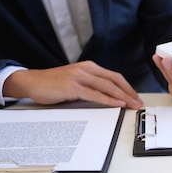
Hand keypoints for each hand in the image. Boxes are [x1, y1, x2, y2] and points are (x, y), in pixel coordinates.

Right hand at [3, 61, 142, 108]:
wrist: (32, 82)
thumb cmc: (53, 84)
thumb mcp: (76, 82)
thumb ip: (90, 86)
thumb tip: (108, 96)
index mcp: (89, 67)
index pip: (114, 76)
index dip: (127, 87)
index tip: (136, 96)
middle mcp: (86, 69)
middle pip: (114, 80)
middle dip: (129, 92)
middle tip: (138, 102)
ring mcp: (79, 76)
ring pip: (107, 87)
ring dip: (122, 97)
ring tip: (132, 105)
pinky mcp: (73, 86)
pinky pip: (95, 94)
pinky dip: (108, 100)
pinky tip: (117, 104)